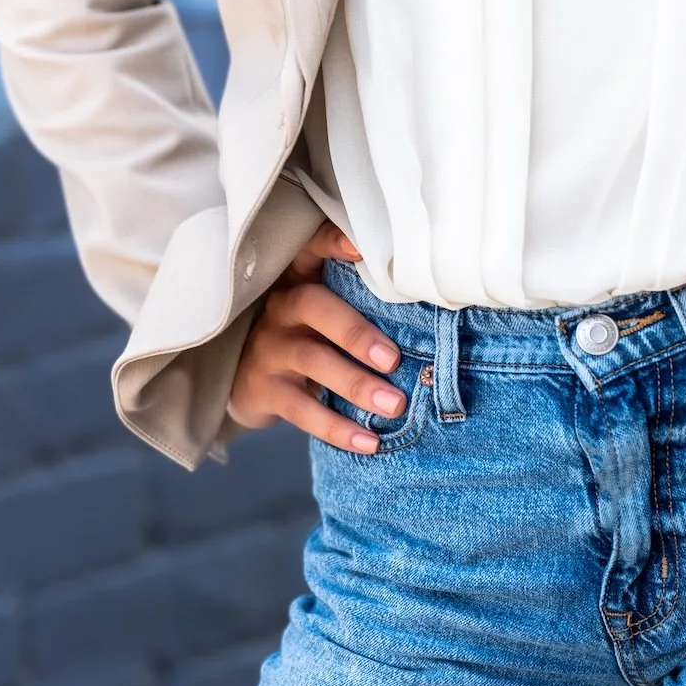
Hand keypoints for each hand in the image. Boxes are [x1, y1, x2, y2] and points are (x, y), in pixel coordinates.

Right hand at [227, 222, 404, 453]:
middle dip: (355, 332)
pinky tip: (369, 442)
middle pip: (313, 307)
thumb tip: (433, 314)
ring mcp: (268, 348)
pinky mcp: (263, 389)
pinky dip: (337, 428)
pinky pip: (302, 410)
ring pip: (311, 360)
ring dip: (356, 384)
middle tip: (393, 359)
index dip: (332, 242)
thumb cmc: (309, 335)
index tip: (362, 250)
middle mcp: (281, 307)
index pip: (311, 249)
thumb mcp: (324, 310)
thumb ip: (360, 301)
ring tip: (394, 405)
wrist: (251, 382)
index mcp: (300, 278)